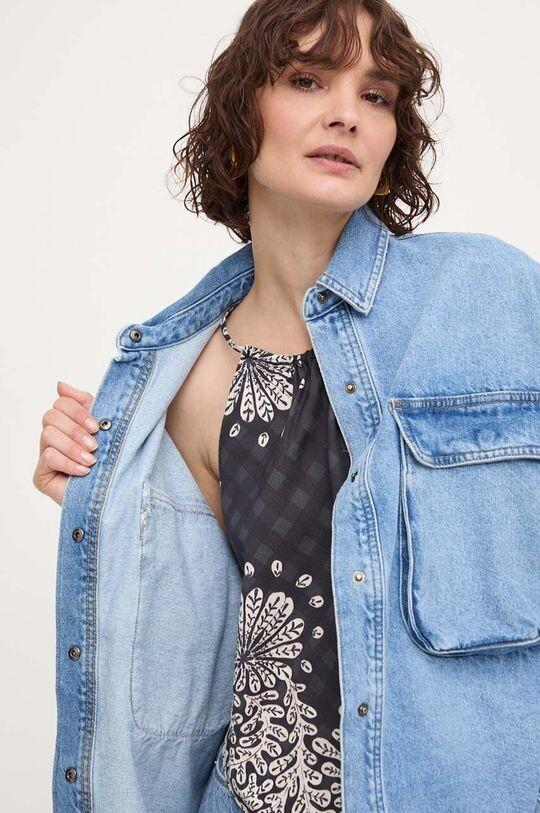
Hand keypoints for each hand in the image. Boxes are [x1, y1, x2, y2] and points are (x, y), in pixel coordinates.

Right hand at [33, 381, 99, 506]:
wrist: (116, 493)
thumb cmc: (111, 459)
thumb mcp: (102, 426)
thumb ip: (84, 403)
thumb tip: (60, 384)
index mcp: (68, 422)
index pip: (62, 403)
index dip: (79, 412)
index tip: (97, 427)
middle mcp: (54, 436)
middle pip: (51, 416)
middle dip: (76, 430)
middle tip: (95, 445)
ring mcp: (45, 456)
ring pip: (48, 435)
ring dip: (73, 447)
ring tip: (92, 460)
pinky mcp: (41, 475)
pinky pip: (48, 457)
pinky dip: (69, 463)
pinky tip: (84, 471)